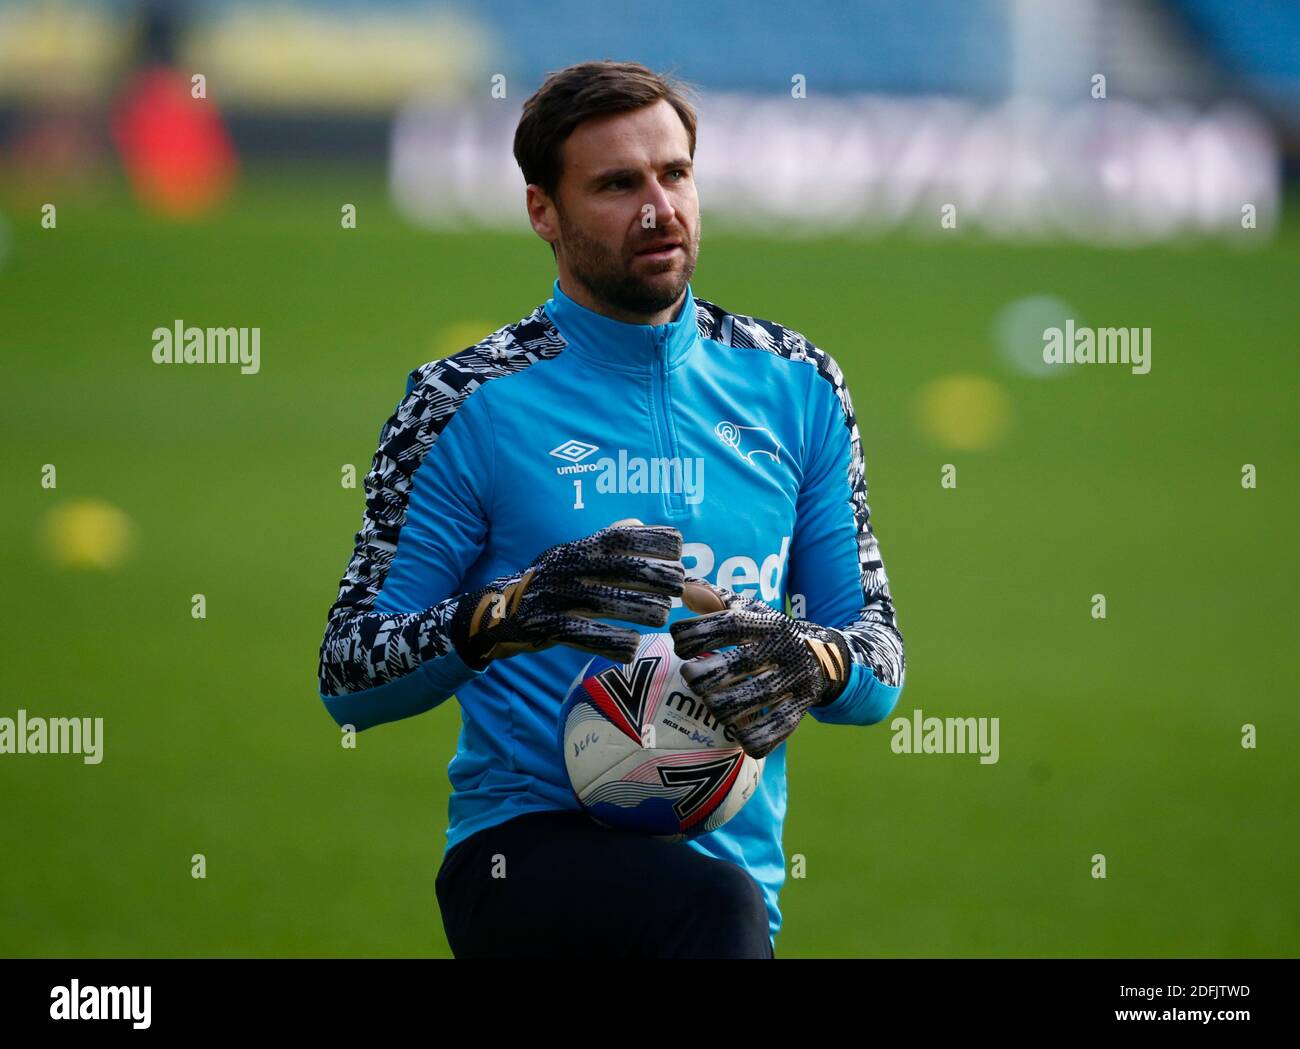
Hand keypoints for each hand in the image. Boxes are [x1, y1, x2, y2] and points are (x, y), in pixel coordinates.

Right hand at [449, 518, 683, 668]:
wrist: (493, 613)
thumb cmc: (546, 585)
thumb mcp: (569, 557)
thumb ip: (603, 542)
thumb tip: (639, 523)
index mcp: (575, 550)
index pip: (617, 537)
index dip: (649, 539)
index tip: (678, 547)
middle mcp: (565, 569)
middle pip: (616, 568)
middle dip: (652, 575)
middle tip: (679, 586)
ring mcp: (554, 598)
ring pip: (603, 602)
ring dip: (637, 608)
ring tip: (661, 616)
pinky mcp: (545, 628)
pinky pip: (582, 635)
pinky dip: (609, 642)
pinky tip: (632, 647)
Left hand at [669, 578, 851, 758]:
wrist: (827, 656)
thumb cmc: (772, 633)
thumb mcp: (752, 611)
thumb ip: (717, 601)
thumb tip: (684, 589)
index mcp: (767, 623)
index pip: (728, 625)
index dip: (696, 635)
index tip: (681, 644)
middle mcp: (783, 649)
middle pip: (733, 667)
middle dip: (700, 676)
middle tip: (693, 676)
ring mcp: (794, 681)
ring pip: (747, 702)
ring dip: (718, 707)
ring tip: (712, 701)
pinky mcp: (800, 709)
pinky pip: (771, 731)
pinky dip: (748, 736)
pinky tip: (736, 731)